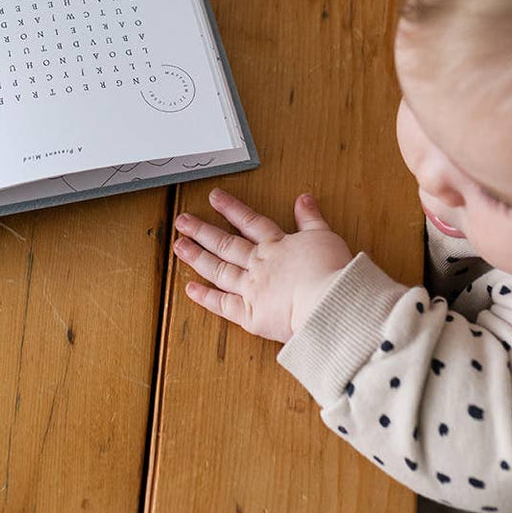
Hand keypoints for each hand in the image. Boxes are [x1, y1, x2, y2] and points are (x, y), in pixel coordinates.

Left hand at [174, 189, 352, 341]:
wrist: (328, 303)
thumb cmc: (331, 271)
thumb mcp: (325, 236)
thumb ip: (312, 218)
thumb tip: (304, 198)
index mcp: (277, 246)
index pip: (250, 222)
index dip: (231, 208)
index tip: (213, 198)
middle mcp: (259, 264)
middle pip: (226, 244)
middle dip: (202, 231)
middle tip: (182, 221)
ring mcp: (251, 288)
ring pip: (219, 269)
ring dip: (197, 257)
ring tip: (180, 246)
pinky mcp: (250, 314)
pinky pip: (222, 304)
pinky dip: (206, 297)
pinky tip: (190, 289)